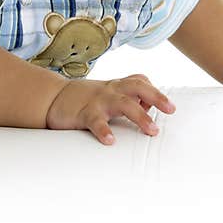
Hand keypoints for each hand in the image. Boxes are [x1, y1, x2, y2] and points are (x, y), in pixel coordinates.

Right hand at [45, 74, 175, 145]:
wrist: (51, 98)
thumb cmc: (84, 99)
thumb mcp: (106, 94)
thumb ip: (127, 99)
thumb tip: (148, 108)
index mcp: (116, 86)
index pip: (140, 81)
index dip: (154, 91)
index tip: (168, 107)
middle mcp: (110, 91)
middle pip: (137, 87)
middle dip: (157, 96)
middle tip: (171, 110)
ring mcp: (98, 101)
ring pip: (122, 104)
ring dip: (139, 116)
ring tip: (152, 130)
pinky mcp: (84, 113)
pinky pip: (96, 121)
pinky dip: (104, 130)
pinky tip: (110, 141)